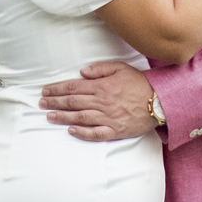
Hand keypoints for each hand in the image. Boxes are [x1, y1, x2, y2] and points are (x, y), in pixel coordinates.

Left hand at [40, 60, 156, 141]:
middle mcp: (102, 102)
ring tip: (49, 116)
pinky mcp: (115, 130)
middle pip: (73, 102)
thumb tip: (82, 72)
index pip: (73, 87)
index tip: (45, 91)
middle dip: (55, 102)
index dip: (57, 89)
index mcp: (102, 86)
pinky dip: (82, 133)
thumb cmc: (140, 83)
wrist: (160, 101)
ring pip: (80, 118)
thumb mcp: (121, 68)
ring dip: (63, 117)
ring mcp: (108, 118)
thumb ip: (100, 69)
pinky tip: (71, 131)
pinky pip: (95, 133)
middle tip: (41, 104)